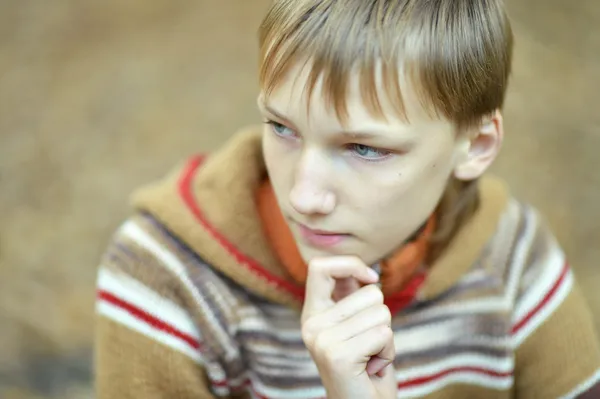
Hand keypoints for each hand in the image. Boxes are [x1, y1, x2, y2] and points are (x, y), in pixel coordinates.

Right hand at [301, 256, 395, 398]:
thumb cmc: (365, 367)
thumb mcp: (355, 326)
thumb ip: (352, 299)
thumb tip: (366, 271)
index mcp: (312, 313)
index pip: (319, 266)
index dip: (350, 264)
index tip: (370, 278)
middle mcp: (311, 325)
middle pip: (370, 292)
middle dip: (382, 317)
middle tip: (368, 344)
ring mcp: (322, 340)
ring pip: (381, 313)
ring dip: (387, 337)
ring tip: (370, 356)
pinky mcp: (338, 355)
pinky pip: (384, 334)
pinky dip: (388, 351)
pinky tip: (373, 366)